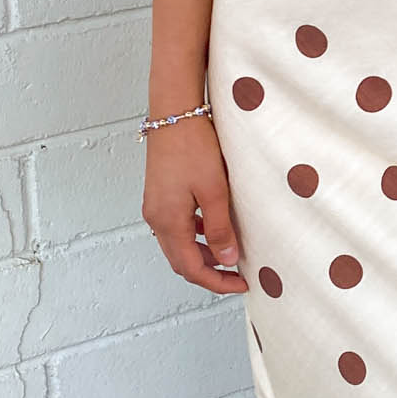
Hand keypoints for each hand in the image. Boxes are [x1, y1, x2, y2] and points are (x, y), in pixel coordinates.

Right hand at [141, 116, 247, 295]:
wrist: (174, 113)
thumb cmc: (194, 147)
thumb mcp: (214, 191)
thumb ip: (220, 229)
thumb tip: (228, 260)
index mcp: (168, 222)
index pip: (191, 268)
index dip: (217, 282)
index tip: (241, 284)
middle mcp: (156, 219)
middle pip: (181, 262)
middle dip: (209, 273)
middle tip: (237, 276)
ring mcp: (155, 208)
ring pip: (178, 246)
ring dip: (202, 255)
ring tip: (230, 253)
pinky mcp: (159, 196)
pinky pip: (176, 228)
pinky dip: (194, 236)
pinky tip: (213, 227)